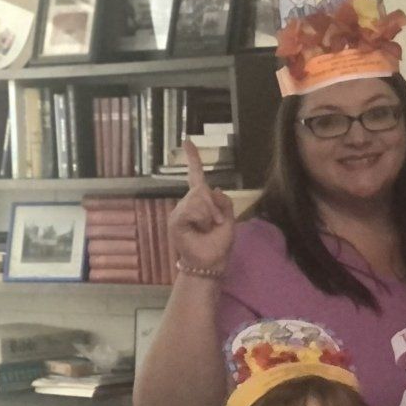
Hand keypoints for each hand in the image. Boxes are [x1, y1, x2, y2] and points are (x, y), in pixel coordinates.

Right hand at [170, 139, 235, 272]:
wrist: (211, 263)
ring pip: (198, 198)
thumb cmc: (219, 245)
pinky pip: (192, 209)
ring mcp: (179, 211)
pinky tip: (202, 228)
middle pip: (201, 188)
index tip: (187, 141)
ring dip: (210, 214)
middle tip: (217, 224)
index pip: (195, 177)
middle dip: (214, 205)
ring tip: (209, 228)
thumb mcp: (229, 220)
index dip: (193, 159)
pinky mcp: (175, 220)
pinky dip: (203, 218)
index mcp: (199, 202)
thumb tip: (214, 189)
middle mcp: (186, 204)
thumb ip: (224, 203)